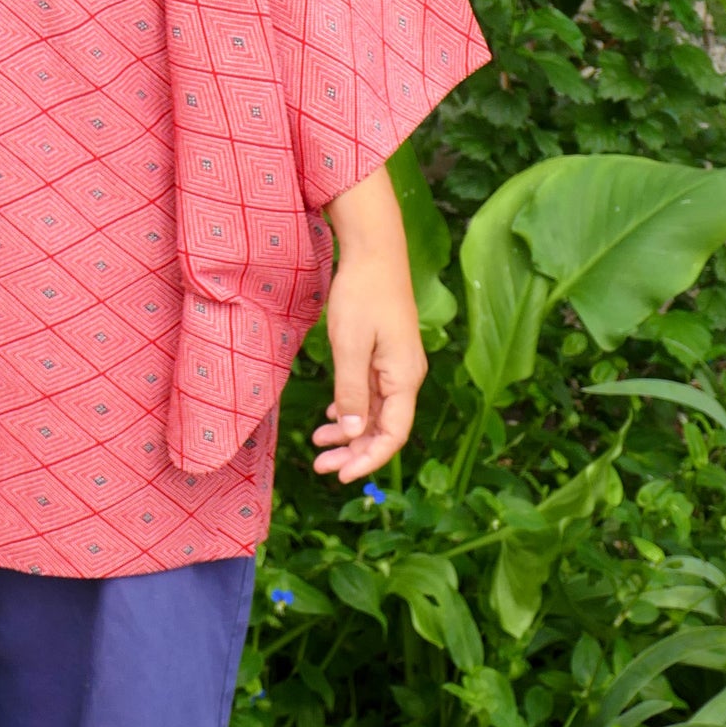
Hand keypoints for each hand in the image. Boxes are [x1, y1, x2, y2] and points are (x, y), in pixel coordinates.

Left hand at [310, 164, 425, 481]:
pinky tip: (333, 416)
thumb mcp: (350, 345)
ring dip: (350, 433)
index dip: (368, 459)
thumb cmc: (362, 294)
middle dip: (354, 452)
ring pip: (376, 413)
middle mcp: (406, 377)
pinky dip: (352, 409)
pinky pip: (372, 393)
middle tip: (321, 466)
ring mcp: (396, 366)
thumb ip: (352, 391)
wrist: (374, 252)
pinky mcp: (385, 354)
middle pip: (385, 429)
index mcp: (404, 378)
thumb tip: (354, 434)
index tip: (341, 475)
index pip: (393, 435)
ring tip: (319, 444)